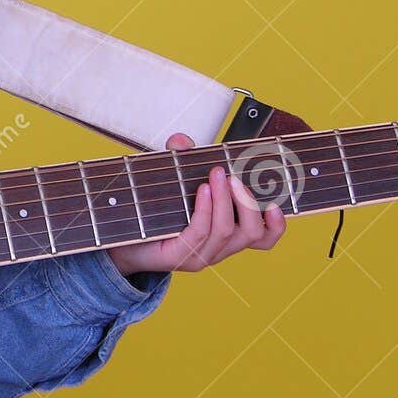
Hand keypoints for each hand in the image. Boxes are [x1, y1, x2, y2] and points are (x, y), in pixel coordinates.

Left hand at [105, 132, 286, 275]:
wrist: (120, 241)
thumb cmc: (153, 215)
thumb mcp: (172, 184)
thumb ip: (180, 162)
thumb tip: (182, 140)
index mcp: (227, 236)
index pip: (263, 238)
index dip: (277, 225)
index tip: (276, 204)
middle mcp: (218, 249)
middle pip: (252, 233)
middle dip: (248, 201)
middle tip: (233, 177)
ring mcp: (199, 256)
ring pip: (227, 231)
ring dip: (226, 201)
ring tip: (216, 176)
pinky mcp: (178, 257)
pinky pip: (200, 233)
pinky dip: (205, 210)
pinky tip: (202, 191)